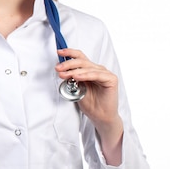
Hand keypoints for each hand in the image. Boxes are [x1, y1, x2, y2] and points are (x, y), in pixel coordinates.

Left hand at [55, 48, 123, 164]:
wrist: (100, 116)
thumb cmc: (90, 103)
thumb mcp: (76, 88)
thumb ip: (71, 78)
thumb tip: (61, 69)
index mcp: (89, 70)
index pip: (79, 57)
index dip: (69, 53)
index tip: (59, 52)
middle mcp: (97, 69)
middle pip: (82, 61)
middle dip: (68, 64)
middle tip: (58, 68)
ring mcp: (105, 73)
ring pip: (87, 67)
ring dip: (74, 70)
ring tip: (64, 74)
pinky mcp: (111, 79)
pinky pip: (96, 74)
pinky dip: (85, 75)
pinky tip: (77, 76)